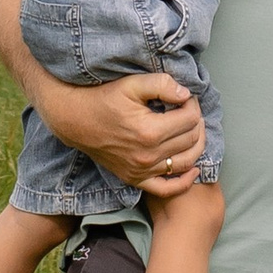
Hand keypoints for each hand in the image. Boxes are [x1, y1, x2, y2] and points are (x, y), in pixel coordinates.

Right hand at [34, 70, 205, 196]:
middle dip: (196, 122)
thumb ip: (162, 84)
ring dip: (197, 146)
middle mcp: (148, 155)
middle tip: (189, 110)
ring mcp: (141, 170)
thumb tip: (186, 94)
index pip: (189, 119)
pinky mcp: (134, 178)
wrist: (76, 120)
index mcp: (150, 131)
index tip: (187, 98)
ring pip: (185, 163)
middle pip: (190, 140)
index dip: (194, 105)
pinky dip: (184, 182)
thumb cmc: (104, 99)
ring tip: (194, 130)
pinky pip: (165, 189)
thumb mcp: (132, 84)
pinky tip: (193, 170)